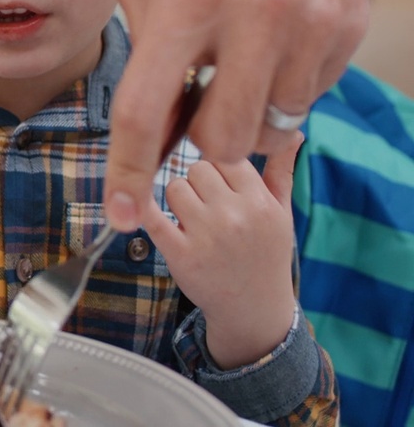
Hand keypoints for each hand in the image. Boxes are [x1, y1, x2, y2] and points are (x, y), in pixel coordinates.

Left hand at [104, 0, 368, 229]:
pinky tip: (273, 39)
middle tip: (194, 107)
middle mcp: (253, 16)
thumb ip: (144, 48)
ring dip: (246, 111)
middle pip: (220, 138)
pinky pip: (309, 93)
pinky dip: (283, 83)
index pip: (148, 109)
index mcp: (188, 1)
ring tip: (237, 60)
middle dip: (200, 140)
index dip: (129, 170)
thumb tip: (148, 129)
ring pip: (270, 124)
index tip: (119, 212)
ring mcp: (309, 24)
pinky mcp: (347, 27)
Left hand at [142, 133, 301, 368]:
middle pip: (196, 168)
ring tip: (192, 219)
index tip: (221, 184)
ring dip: (177, 200)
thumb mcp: (282, 214)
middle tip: (206, 204)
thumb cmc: (266, 256)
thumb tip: (294, 131)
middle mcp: (234, 216)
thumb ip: (282, 170)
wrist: (254, 310)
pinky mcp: (180, 255)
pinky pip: (152, 216)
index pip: (226, 156)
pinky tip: (153, 212)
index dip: (219, 167)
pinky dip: (146, 210)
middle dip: (197, 182)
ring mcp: (206, 236)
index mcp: (260, 202)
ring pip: (173, 187)